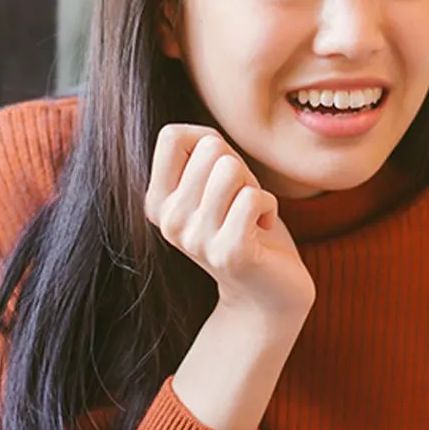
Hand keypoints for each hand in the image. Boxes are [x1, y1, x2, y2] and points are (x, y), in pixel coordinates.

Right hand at [144, 124, 314, 318]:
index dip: (208, 141)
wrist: (265, 294)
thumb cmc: (246, 226)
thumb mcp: (216, 186)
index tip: (220, 174)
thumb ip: (206, 154)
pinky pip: (254, 197)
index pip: (171, 136)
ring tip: (250, 215)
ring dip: (254, 187)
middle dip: (239, 169)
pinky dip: (270, 207)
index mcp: (158, 201)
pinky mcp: (229, 252)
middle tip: (241, 203)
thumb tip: (207, 139)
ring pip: (232, 169)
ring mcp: (197, 239)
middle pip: (211, 149)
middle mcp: (170, 221)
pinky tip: (262, 230)